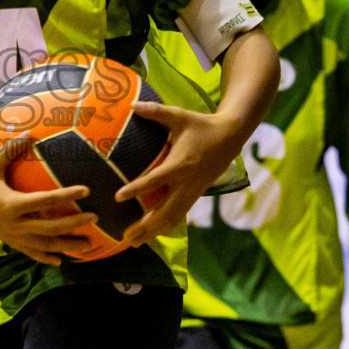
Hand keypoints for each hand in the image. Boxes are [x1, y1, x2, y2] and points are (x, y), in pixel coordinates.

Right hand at [0, 135, 95, 265]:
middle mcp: (14, 224)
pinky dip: (46, 257)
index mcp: (11, 204)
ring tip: (87, 246)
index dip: (67, 196)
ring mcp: (12, 236)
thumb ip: (11, 149)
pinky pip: (30, 252)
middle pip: (50, 228)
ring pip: (43, 246)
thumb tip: (31, 133)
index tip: (86, 191)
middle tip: (95, 218)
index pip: (45, 201)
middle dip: (74, 225)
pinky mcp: (8, 241)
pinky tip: (60, 261)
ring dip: (66, 246)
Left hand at [116, 101, 240, 246]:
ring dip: (153, 232)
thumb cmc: (201, 125)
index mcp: (180, 164)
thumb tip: (131, 104)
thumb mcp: (179, 116)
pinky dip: (165, 227)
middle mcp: (186, 183)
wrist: (230, 137)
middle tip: (125, 237)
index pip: (154, 180)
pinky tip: (152, 235)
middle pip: (164, 212)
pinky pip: (179, 216)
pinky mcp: (196, 195)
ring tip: (134, 243)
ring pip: (172, 218)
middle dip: (145, 226)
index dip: (136, 189)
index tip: (118, 197)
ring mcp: (192, 192)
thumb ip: (155, 112)